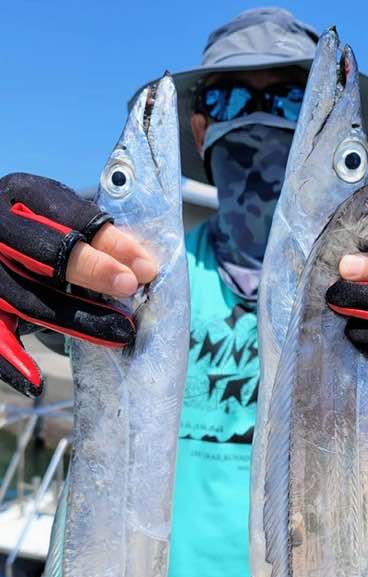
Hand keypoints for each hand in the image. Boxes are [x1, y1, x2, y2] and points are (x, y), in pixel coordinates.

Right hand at [0, 173, 157, 396]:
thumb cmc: (39, 232)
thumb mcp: (60, 220)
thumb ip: (96, 237)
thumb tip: (143, 266)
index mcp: (20, 194)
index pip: (67, 215)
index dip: (108, 241)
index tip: (145, 266)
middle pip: (45, 253)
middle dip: (91, 270)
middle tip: (130, 288)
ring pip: (28, 300)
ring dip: (75, 321)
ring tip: (118, 334)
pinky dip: (11, 363)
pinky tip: (35, 382)